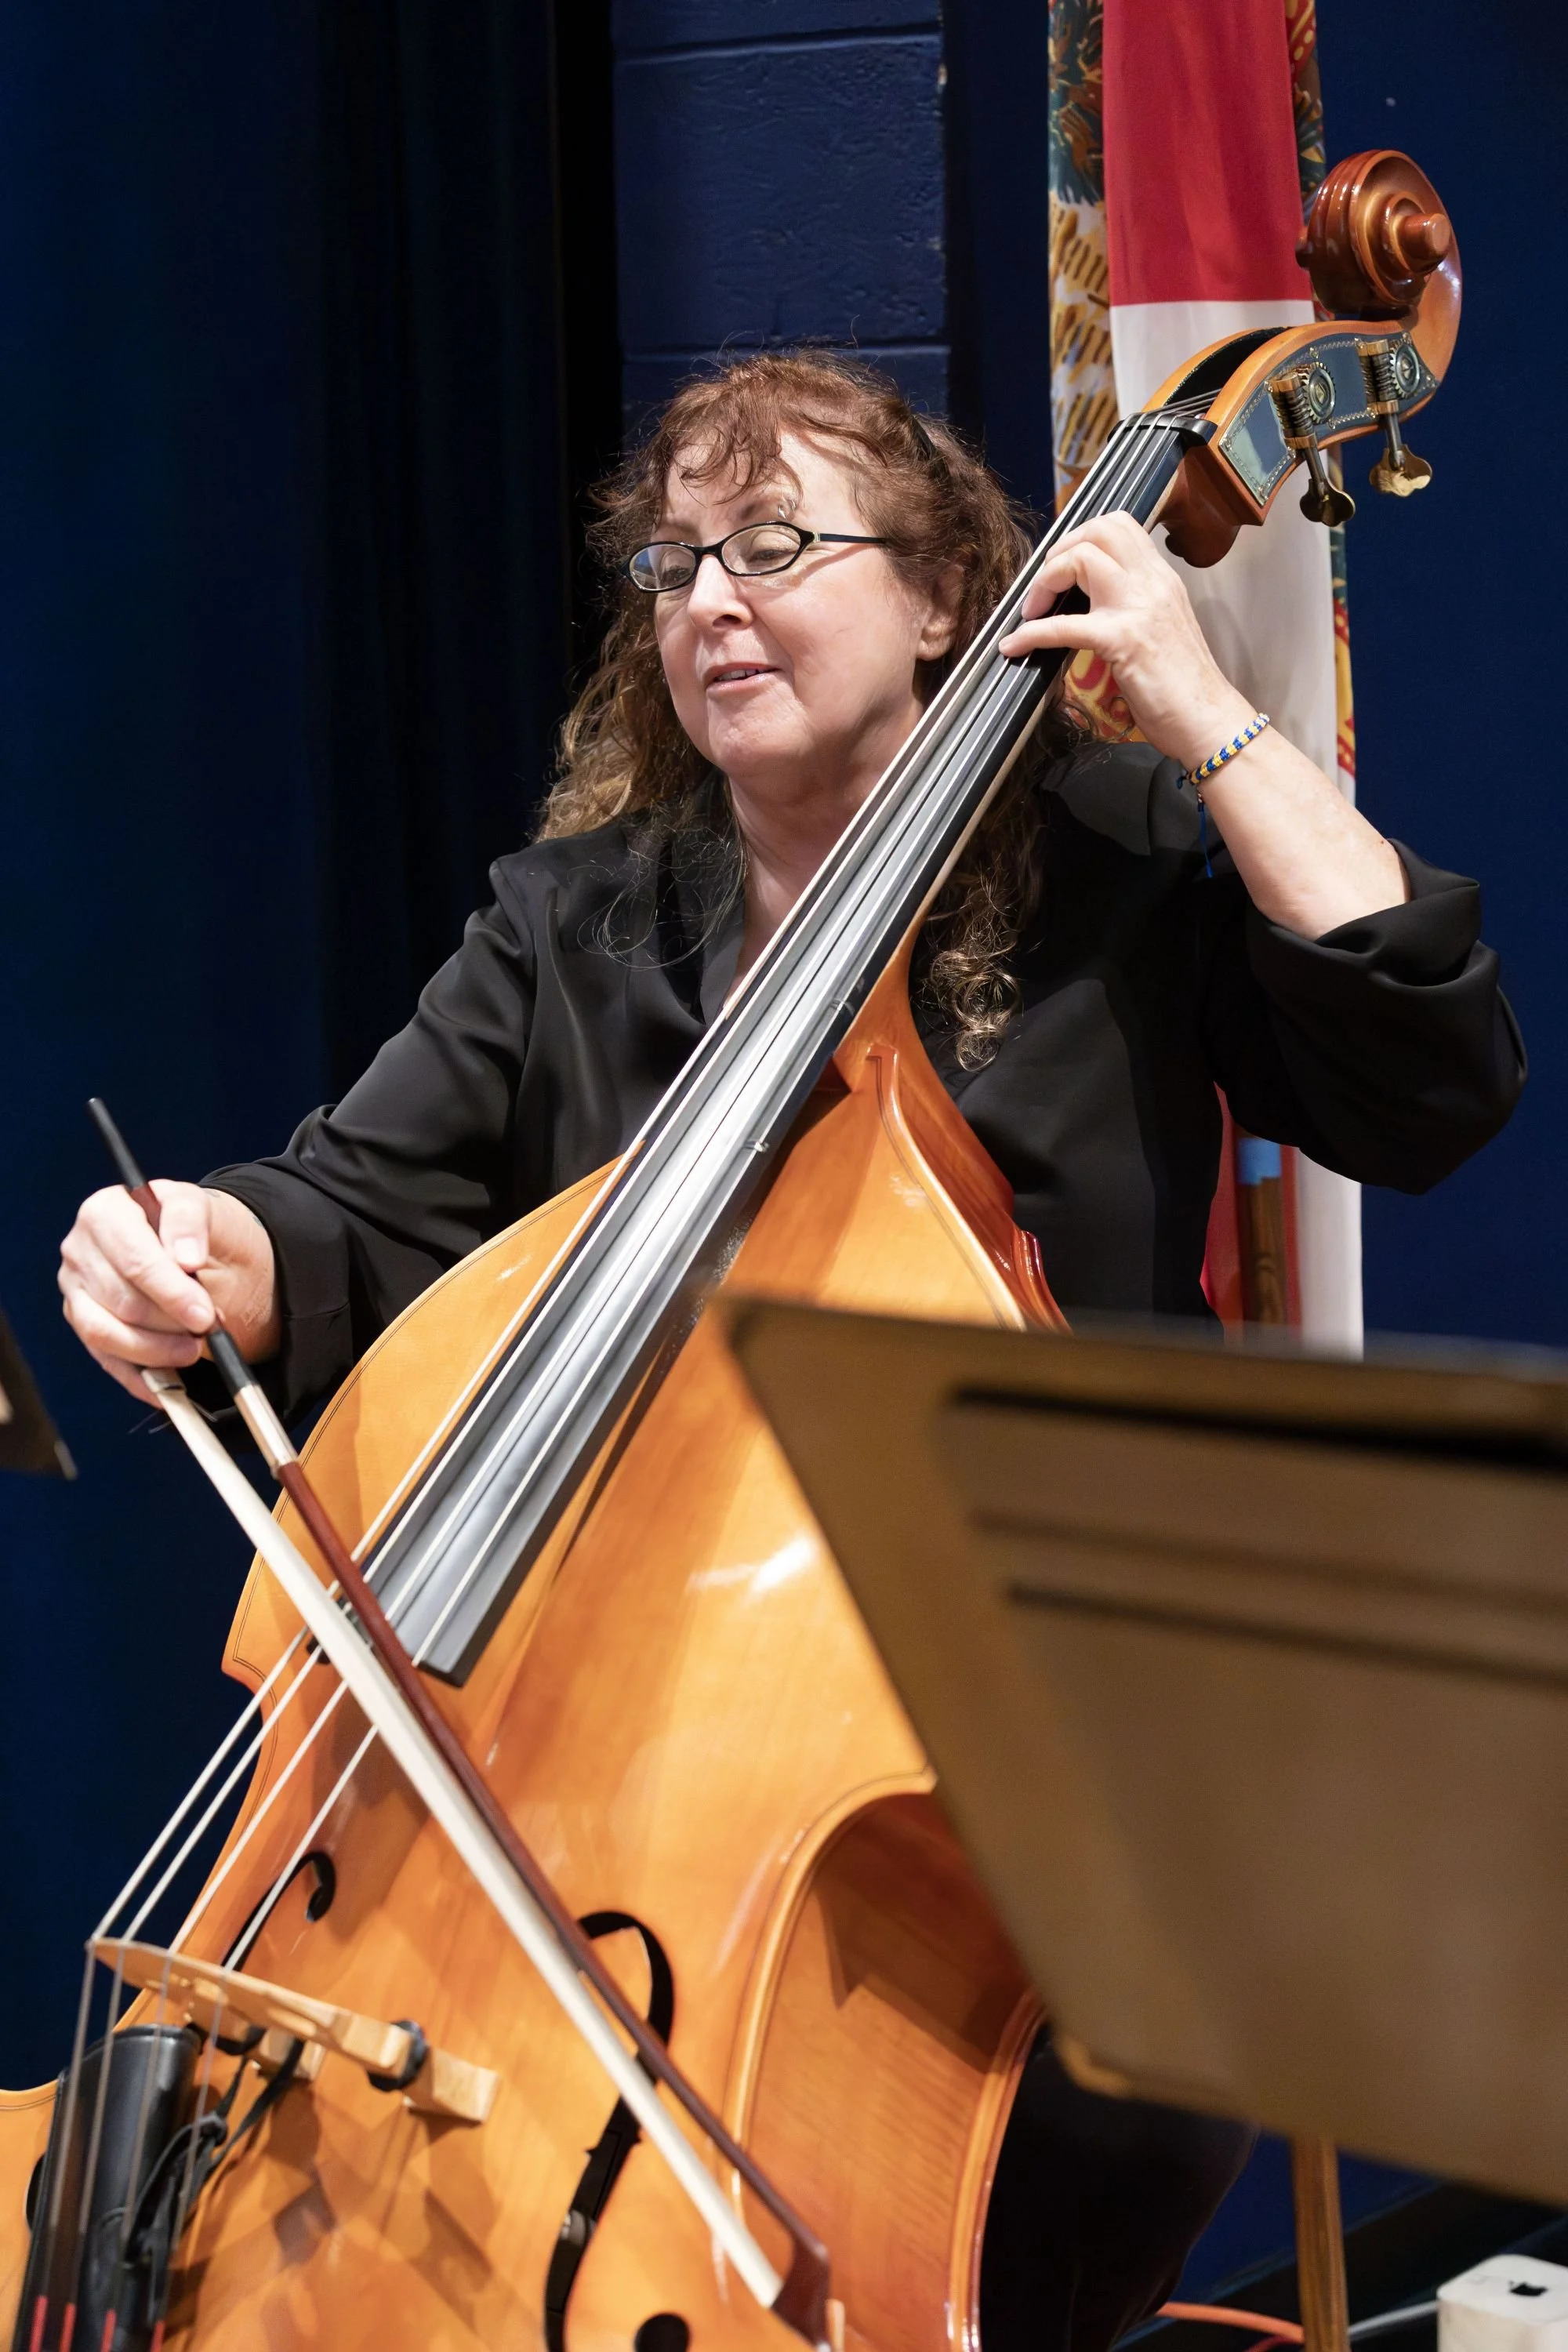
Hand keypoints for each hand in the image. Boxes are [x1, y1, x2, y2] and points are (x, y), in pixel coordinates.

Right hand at [59, 1181, 279, 1402]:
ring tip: (194, 1349)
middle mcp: (80, 1249)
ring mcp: (76, 1289)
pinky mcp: (83, 1322)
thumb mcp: (203, 1209)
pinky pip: (105, 1359)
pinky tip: (171, 1383)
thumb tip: (186, 1258)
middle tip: (209, 1330)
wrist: (195, 1248)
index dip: (171, 1292)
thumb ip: (191, 1221)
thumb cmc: (195, 1229)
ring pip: (106, 1334)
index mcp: (105, 1211)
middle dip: (171, 1322)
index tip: (205, 1314)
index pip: (134, 1260)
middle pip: (123, 1301)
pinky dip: (141, 1377)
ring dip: (156, 1350)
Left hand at [999, 512, 1252, 771]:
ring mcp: (1138, 607)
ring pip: (1083, 559)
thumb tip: (1095, 607)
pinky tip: (1014, 646)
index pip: (1120, 526)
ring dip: (1045, 581)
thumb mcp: (1160, 629)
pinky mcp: (1122, 640)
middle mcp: (1152, 582)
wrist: (1209, 719)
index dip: (1081, 538)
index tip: (1062, 568)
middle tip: (1045, 585)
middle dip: (1061, 549)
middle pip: (1100, 529)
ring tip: (1031, 611)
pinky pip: (1064, 625)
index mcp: (1161, 579)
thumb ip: (1135, 608)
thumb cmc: (1184, 686)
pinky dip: (1031, 634)